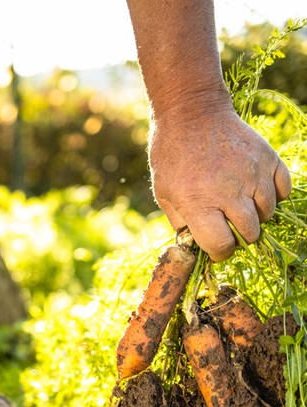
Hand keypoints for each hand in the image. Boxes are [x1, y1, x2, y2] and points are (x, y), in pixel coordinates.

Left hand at [149, 108, 291, 260]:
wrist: (191, 113)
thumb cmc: (172, 156)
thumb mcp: (164, 193)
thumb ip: (181, 223)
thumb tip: (196, 245)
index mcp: (199, 204)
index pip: (222, 246)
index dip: (219, 252)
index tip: (216, 248)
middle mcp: (230, 192)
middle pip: (250, 234)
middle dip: (239, 236)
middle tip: (228, 226)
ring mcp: (253, 175)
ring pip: (268, 214)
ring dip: (255, 216)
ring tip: (238, 205)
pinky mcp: (269, 159)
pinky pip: (284, 190)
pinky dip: (273, 195)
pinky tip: (255, 190)